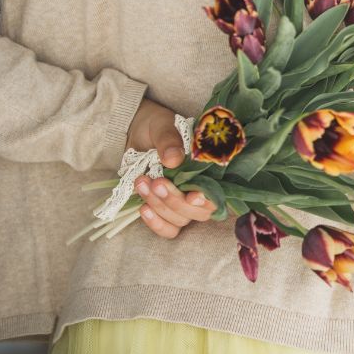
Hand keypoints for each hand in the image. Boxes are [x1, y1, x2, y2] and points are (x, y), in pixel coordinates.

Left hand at [126, 98, 215, 238]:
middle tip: (155, 182)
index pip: (217, 194)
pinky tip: (143, 209)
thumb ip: (168, 140)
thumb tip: (173, 159)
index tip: (193, 196)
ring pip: (179, 219)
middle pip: (198, 213)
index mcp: (209, 169)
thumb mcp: (162, 125)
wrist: (137, 130)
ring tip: (141, 183)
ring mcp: (181, 201)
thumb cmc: (156, 126)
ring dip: (159, 206)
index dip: (207, 200)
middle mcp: (199, 189)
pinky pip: (168, 228)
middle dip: (175, 201)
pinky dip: (155, 223)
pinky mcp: (164, 209)